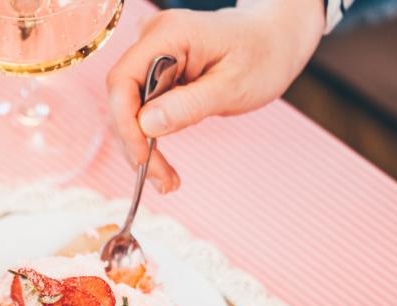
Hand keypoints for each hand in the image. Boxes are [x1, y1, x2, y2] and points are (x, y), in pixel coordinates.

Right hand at [105, 0, 322, 192]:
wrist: (274, 40)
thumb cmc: (262, 55)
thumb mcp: (233, 86)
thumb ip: (189, 104)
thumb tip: (146, 125)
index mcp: (169, 34)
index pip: (123, 80)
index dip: (125, 123)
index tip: (143, 159)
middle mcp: (152, 39)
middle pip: (122, 99)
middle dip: (135, 144)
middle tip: (161, 181)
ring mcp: (152, 54)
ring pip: (129, 109)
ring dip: (142, 148)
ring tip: (166, 181)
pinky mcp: (157, 72)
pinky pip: (143, 109)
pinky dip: (151, 138)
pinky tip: (163, 166)